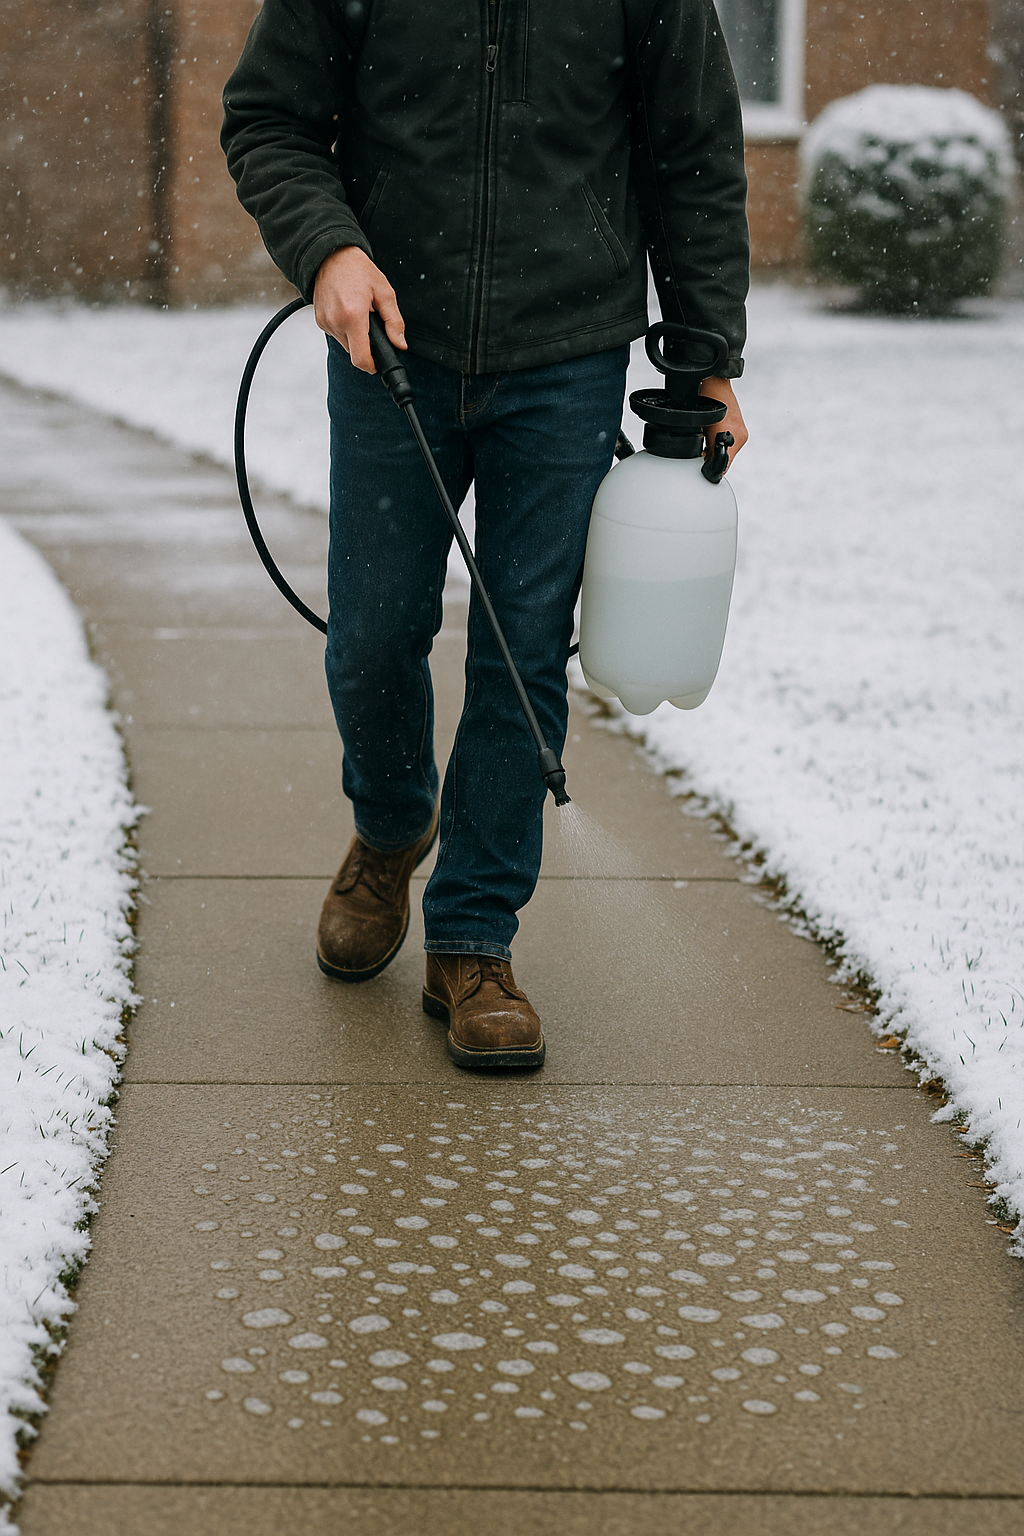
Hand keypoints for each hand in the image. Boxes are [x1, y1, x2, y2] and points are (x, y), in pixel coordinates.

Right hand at [313, 245, 406, 372]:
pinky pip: (336, 334)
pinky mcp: (319, 320)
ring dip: (355, 337)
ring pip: (345, 344)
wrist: (331, 255)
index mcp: (353, 316)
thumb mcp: (384, 292)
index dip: (372, 366)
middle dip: (366, 345)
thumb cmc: (357, 269)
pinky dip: (345, 329)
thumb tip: (400, 343)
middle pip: (354, 352)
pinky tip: (348, 312)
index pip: (361, 358)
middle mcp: (335, 322)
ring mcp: (325, 322)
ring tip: (359, 314)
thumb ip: (394, 322)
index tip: (379, 364)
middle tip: (371, 326)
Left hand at [698, 377, 746, 469]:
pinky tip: (710, 435)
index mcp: (735, 439)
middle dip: (714, 459)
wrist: (714, 382)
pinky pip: (729, 440)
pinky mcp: (738, 425)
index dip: (714, 471)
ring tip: (705, 442)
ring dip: (716, 450)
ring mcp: (740, 430)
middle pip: (727, 458)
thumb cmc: (707, 402)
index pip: (725, 465)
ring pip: (727, 450)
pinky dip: (719, 441)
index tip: (705, 472)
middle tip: (701, 454)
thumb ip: (707, 450)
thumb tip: (706, 463)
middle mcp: (741, 436)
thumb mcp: (703, 430)